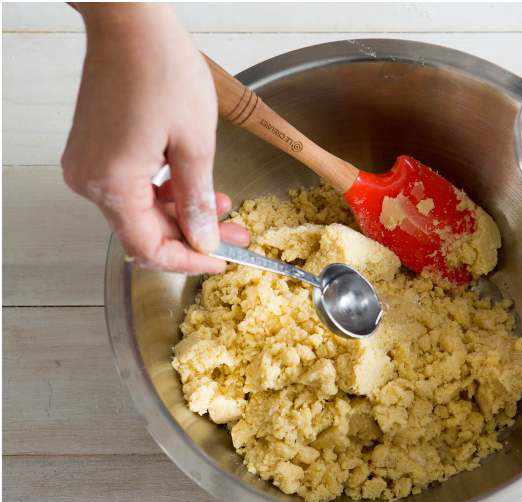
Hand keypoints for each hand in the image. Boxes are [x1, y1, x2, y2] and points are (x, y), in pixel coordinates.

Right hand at [61, 4, 247, 273]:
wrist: (129, 23)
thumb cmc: (160, 69)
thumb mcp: (195, 144)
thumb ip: (198, 200)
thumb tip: (204, 239)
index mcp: (112, 182)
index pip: (150, 248)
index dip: (189, 261)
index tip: (223, 259)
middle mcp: (90, 178)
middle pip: (143, 232)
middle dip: (192, 237)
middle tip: (237, 235)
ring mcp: (88, 162)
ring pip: (138, 211)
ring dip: (182, 215)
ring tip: (225, 209)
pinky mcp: (93, 148)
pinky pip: (129, 186)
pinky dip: (163, 193)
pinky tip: (195, 188)